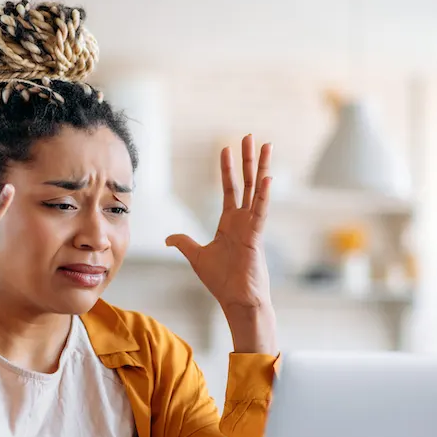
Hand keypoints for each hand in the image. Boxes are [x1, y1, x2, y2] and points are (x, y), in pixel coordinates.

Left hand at [166, 135, 272, 313]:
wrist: (237, 300)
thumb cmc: (222, 281)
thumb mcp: (196, 256)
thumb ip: (184, 242)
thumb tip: (168, 238)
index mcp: (230, 223)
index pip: (230, 189)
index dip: (227, 169)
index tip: (226, 149)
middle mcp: (243, 220)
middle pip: (246, 182)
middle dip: (247, 159)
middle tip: (249, 136)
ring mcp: (251, 226)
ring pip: (257, 190)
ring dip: (261, 167)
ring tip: (266, 145)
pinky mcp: (256, 236)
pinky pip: (261, 211)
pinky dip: (264, 195)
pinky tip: (268, 177)